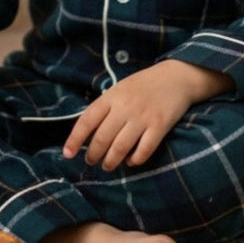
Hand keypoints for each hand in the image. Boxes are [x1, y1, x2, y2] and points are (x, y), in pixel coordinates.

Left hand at [63, 61, 231, 170]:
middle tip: (91, 161)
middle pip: (102, 138)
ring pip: (120, 148)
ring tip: (108, 165)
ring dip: (110, 162)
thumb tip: (88, 133)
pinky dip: (134, 160)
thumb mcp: (120, 89)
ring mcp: (143, 117)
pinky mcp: (160, 126)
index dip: (74, 139)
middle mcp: (125, 107)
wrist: (176, 77)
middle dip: (93, 155)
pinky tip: (131, 160)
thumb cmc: (144, 85)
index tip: (67, 154)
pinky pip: (143, 151)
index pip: (87, 120)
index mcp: (112, 96)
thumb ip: (105, 107)